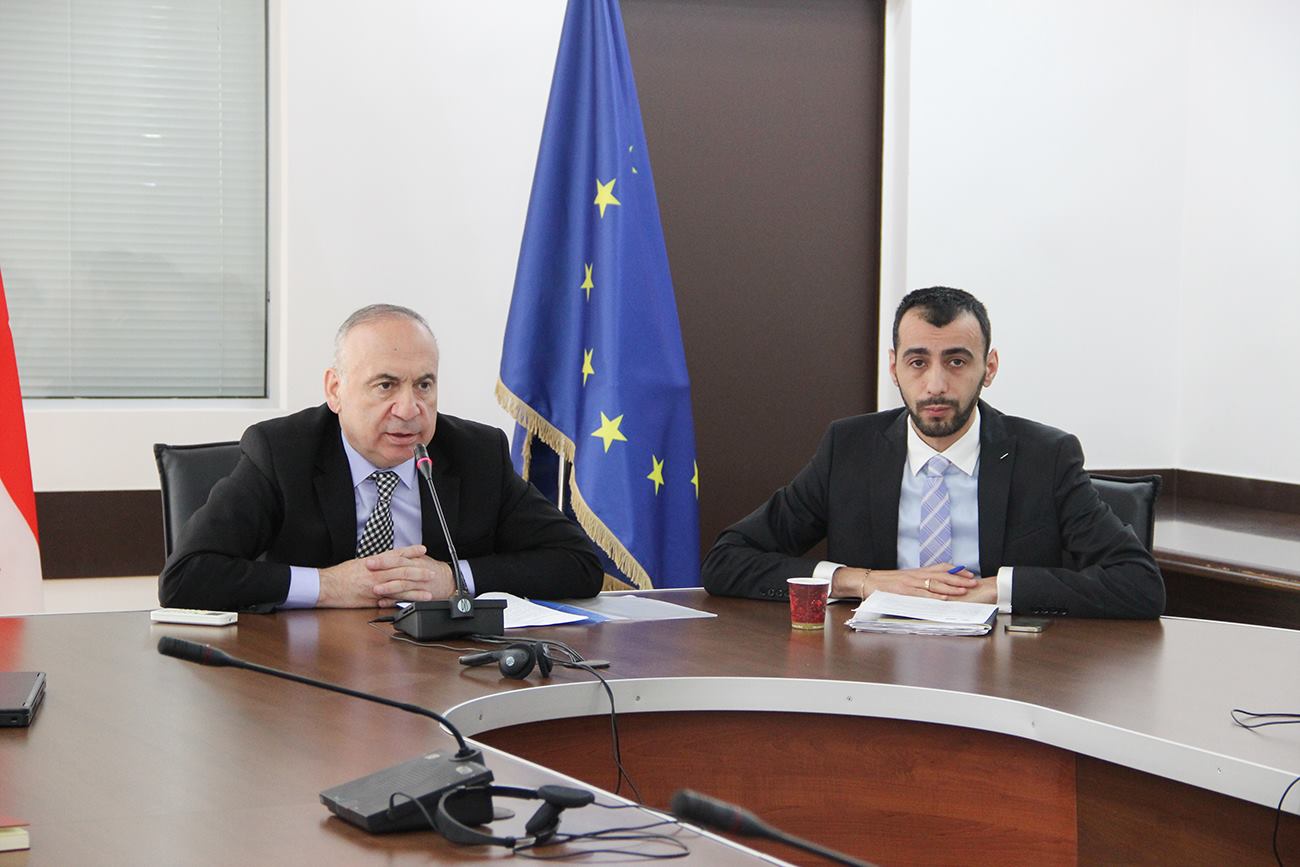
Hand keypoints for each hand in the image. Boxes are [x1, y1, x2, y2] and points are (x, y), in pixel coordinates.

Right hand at [318, 544, 454, 607]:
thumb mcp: (359, 563)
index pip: (396, 554)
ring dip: (416, 590)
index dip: (411, 552)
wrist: (327, 586)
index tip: (423, 550)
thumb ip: (375, 563)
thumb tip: (387, 561)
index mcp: (374, 562)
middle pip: (402, 570)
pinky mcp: (371, 600)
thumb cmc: (341, 575)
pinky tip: (411, 604)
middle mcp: (377, 573)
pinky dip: (401, 602)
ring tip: (429, 593)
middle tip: (432, 573)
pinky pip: (389, 601)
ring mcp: (375, 587)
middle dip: (419, 572)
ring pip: (399, 587)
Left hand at [367, 547, 456, 606]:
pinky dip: (394, 602)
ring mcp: (418, 585)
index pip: (397, 558)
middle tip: (368, 572)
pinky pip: (406, 599)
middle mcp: (416, 572)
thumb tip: (386, 554)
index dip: (383, 560)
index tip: (369, 561)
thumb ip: (405, 556)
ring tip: (376, 589)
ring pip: (403, 585)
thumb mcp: (420, 559)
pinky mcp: (420, 597)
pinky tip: (383, 602)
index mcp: (414, 561)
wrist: (449, 581)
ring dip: (389, 587)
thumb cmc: (431, 569)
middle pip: (399, 570)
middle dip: (383, 571)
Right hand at [832, 563, 978, 600]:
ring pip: (935, 584)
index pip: (941, 568)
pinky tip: (943, 599)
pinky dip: (934, 597)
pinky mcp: (904, 592)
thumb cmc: (885, 582)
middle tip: (973, 582)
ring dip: (951, 588)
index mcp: (918, 572)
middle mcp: (916, 575)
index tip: (969, 574)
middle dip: (959, 579)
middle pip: (942, 575)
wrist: (868, 580)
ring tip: (964, 590)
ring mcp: (911, 583)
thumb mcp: (905, 579)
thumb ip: (919, 582)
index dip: (956, 571)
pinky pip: (922, 594)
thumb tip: (934, 587)